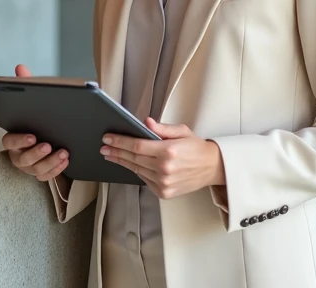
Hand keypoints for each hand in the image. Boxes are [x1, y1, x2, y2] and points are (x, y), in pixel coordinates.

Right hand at [0, 64, 69, 181]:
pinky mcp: (40, 172)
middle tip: (48, 144)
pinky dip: (56, 169)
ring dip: (50, 162)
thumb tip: (20, 68)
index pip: (9, 141)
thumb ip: (25, 85)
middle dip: (36, 153)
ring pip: (36, 170)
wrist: (43, 134)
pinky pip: (46, 176)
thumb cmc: (34, 119)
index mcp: (12, 139)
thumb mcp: (30, 102)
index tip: (32, 136)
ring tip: (63, 152)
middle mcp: (18, 155)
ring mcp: (29, 166)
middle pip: (23, 159)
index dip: (19, 140)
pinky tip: (66, 160)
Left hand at [101, 118, 224, 199]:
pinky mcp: (164, 192)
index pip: (137, 146)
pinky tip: (129, 164)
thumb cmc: (196, 148)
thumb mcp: (182, 131)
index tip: (108, 138)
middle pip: (133, 158)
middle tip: (104, 147)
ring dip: (122, 162)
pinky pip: (144, 180)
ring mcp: (164, 183)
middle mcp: (164, 169)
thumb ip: (162, 128)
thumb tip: (146, 123)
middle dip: (116, 151)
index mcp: (168, 151)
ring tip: (111, 155)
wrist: (211, 168)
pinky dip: (136, 171)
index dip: (120, 141)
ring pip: (136, 170)